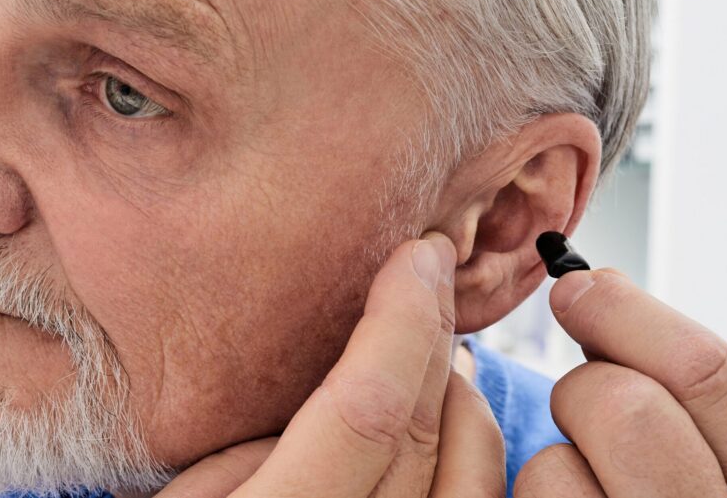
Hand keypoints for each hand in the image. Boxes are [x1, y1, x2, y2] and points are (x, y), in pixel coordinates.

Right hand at [156, 233, 506, 497]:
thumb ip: (251, 446)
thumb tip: (342, 378)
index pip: (367, 409)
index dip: (399, 320)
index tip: (414, 255)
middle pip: (425, 431)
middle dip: (433, 332)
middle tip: (430, 269)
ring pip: (470, 471)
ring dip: (460, 387)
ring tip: (435, 332)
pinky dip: (475, 446)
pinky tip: (450, 407)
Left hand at [515, 269, 726, 497]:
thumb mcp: (718, 458)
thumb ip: (679, 387)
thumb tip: (595, 285)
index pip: (709, 371)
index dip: (627, 313)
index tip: (578, 288)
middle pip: (622, 407)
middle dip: (582, 386)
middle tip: (583, 405)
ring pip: (556, 466)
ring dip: (555, 461)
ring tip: (587, 487)